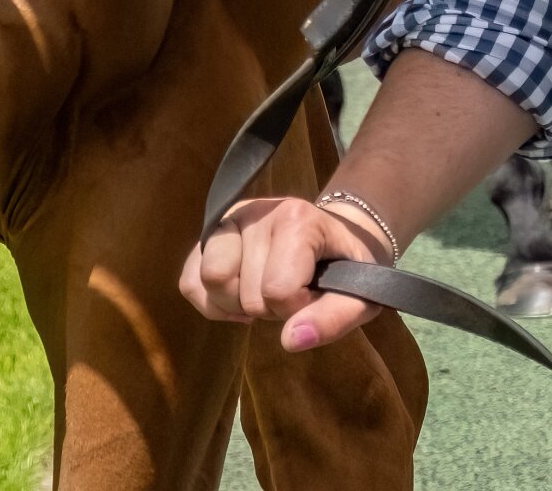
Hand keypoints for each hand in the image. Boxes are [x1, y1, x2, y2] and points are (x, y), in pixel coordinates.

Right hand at [179, 197, 388, 347]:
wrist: (338, 237)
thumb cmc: (349, 268)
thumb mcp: (361, 296)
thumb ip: (333, 319)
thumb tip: (291, 341)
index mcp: (297, 218)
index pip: (277, 289)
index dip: (296, 307)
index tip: (314, 292)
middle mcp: (258, 210)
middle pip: (243, 292)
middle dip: (268, 308)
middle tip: (291, 292)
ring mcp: (230, 218)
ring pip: (210, 282)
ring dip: (237, 304)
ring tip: (264, 291)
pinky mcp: (211, 233)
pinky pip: (190, 282)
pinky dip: (212, 303)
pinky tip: (240, 296)